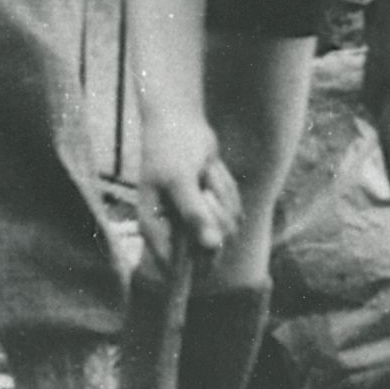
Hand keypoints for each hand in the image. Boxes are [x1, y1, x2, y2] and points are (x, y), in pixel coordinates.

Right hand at [131, 106, 239, 262]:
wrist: (180, 122)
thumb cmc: (170, 149)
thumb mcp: (179, 180)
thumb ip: (193, 213)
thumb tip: (210, 246)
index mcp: (154, 227)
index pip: (172, 266)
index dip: (193, 265)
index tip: (211, 247)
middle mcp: (174, 230)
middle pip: (210, 250)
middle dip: (216, 217)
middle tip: (205, 190)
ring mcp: (196, 221)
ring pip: (227, 229)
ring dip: (223, 197)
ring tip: (205, 173)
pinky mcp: (214, 210)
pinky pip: (235, 213)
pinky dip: (229, 191)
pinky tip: (212, 172)